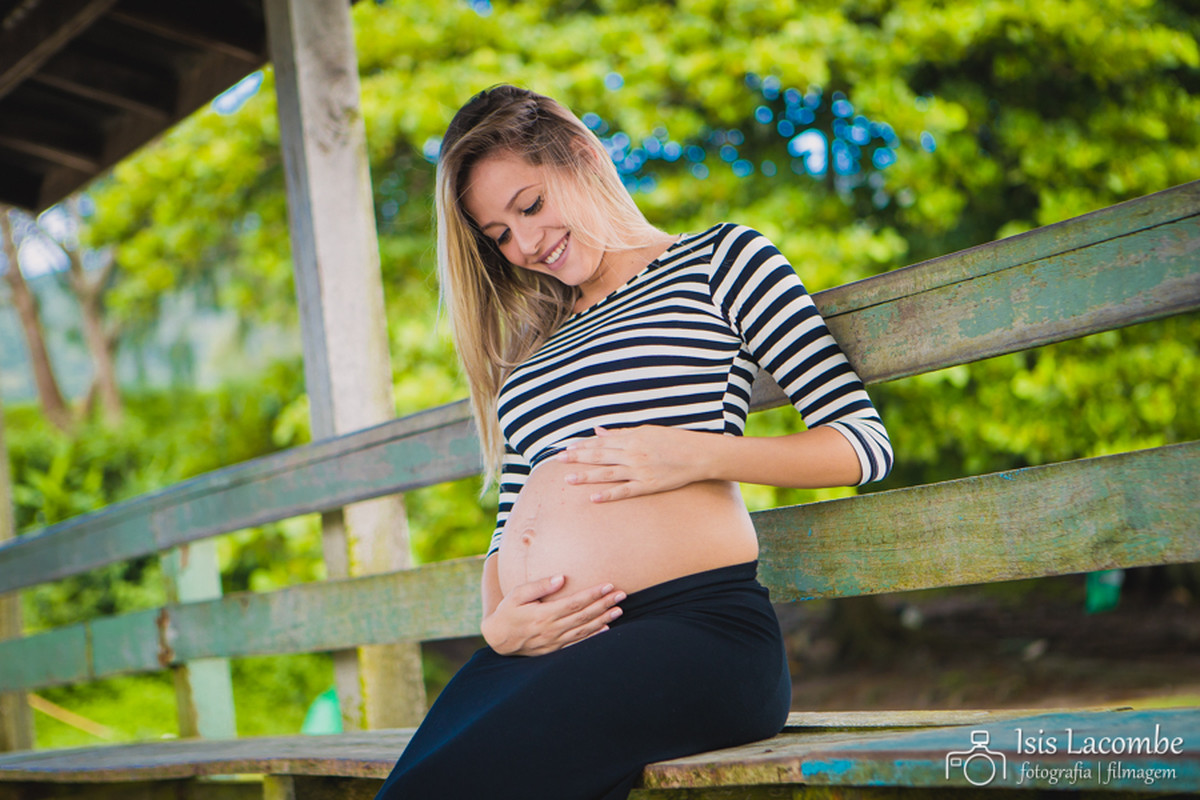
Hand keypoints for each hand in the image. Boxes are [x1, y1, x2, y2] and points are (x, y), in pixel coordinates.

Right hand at [481, 575, 624, 656]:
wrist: (498, 638)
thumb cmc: (508, 611)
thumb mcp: (517, 594)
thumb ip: (539, 586)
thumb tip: (561, 578)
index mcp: (544, 614)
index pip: (575, 603)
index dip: (593, 594)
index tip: (608, 585)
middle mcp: (552, 630)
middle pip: (584, 616)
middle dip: (604, 604)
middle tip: (622, 595)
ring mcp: (554, 642)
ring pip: (584, 630)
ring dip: (603, 619)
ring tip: (619, 610)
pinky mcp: (555, 649)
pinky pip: (578, 643)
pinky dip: (593, 636)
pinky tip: (606, 629)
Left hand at [557, 425, 712, 501]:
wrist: (698, 454)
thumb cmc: (674, 440)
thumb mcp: (647, 431)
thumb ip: (622, 433)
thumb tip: (599, 431)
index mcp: (632, 438)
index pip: (601, 442)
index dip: (582, 445)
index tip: (566, 447)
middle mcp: (633, 453)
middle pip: (599, 456)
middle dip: (577, 458)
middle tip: (558, 460)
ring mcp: (640, 470)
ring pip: (607, 473)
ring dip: (586, 476)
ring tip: (568, 479)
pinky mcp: (648, 485)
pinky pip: (625, 491)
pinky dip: (609, 495)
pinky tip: (593, 498)